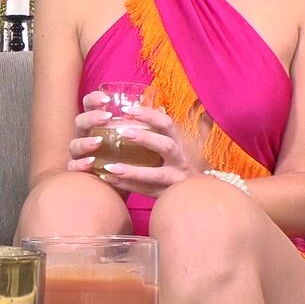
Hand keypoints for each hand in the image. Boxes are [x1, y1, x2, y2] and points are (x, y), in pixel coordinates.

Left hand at [63, 94, 206, 196]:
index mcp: (178, 144)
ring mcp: (175, 180)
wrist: (195, 197)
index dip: (149, 115)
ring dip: (132, 171)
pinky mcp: (166, 196)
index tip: (128, 109)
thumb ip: (159, 132)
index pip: (167, 124)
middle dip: (145, 138)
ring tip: (110, 167)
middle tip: (121, 131)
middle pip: (167, 146)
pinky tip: (109, 180)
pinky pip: (146, 192)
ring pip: (156, 175)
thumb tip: (150, 107)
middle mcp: (180, 160)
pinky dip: (127, 186)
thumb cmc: (176, 167)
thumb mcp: (171, 148)